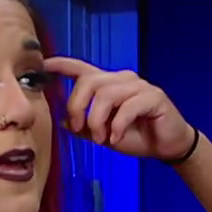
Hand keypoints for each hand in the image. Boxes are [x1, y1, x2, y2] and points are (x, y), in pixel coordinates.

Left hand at [45, 57, 196, 160]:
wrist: (168, 146)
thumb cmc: (136, 136)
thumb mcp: (104, 134)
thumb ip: (85, 127)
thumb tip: (64, 121)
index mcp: (108, 84)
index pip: (82, 69)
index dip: (62, 65)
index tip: (44, 65)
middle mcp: (122, 79)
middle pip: (89, 82)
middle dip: (78, 106)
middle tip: (80, 128)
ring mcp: (138, 86)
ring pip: (106, 94)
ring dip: (98, 120)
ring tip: (102, 139)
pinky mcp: (153, 97)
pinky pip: (128, 107)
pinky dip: (117, 125)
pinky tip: (116, 138)